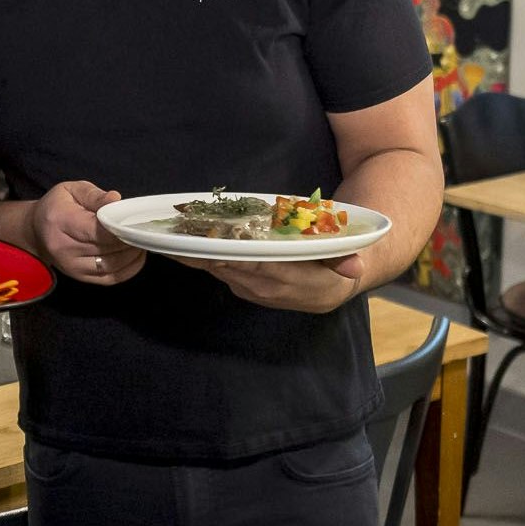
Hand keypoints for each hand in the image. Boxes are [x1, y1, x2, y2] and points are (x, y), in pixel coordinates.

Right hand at [33, 181, 146, 285]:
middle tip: (143, 229)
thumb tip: (116, 200)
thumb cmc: (57, 206)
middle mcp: (64, 249)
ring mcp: (72, 267)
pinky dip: (129, 269)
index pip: (97, 231)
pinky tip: (136, 256)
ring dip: (132, 255)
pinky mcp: (80, 278)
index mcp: (61, 222)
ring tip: (141, 240)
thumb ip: (94, 195)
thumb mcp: (72, 190)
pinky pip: (110, 278)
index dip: (120, 228)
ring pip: (111, 265)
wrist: (36, 231)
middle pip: (107, 249)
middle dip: (129, 240)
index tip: (134, 220)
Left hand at [174, 252, 365, 313]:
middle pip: (227, 268)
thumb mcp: (343, 257)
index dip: (228, 254)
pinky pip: (219, 274)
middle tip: (175, 233)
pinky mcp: (244, 290)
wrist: (333, 288)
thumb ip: (344, 261)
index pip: (252, 266)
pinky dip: (202, 260)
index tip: (206, 242)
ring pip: (219, 272)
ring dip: (195, 257)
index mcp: (288, 280)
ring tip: (170, 238)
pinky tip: (183, 247)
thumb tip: (354, 268)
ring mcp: (252, 291)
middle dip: (201, 252)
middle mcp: (265, 289)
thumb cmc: (333, 261)